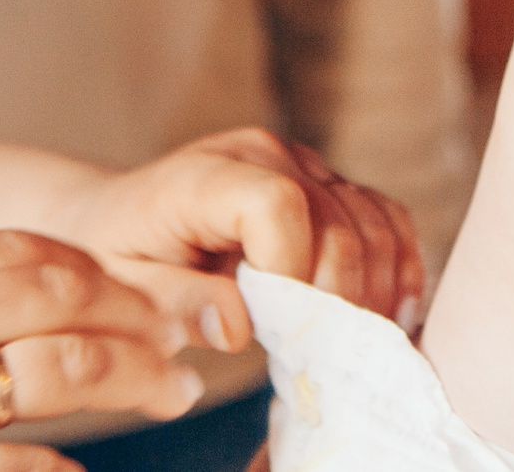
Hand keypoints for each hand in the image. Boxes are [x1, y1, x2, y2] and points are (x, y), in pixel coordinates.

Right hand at [0, 231, 199, 471]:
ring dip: (133, 385)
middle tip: (183, 339)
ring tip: (169, 394)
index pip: (31, 250)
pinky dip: (71, 470)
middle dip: (139, 317)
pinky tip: (90, 469)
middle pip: (67, 300)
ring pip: (66, 378)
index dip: (104, 269)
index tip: (145, 289)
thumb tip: (37, 294)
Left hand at [47, 128, 427, 348]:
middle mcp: (267, 155)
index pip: (276, 204)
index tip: (274, 331)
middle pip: (337, 223)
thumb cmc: (115, 256)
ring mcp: (306, 165)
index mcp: (205, 176)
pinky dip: (398, 264)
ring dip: (374, 290)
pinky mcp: (331, 184)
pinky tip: (390, 311)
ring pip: (373, 222)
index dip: (290, 270)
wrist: (117, 218)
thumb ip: (177, 303)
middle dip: (335, 301)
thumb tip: (241, 324)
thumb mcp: (123, 289)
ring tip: (354, 346)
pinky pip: (386, 216)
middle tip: (318, 358)